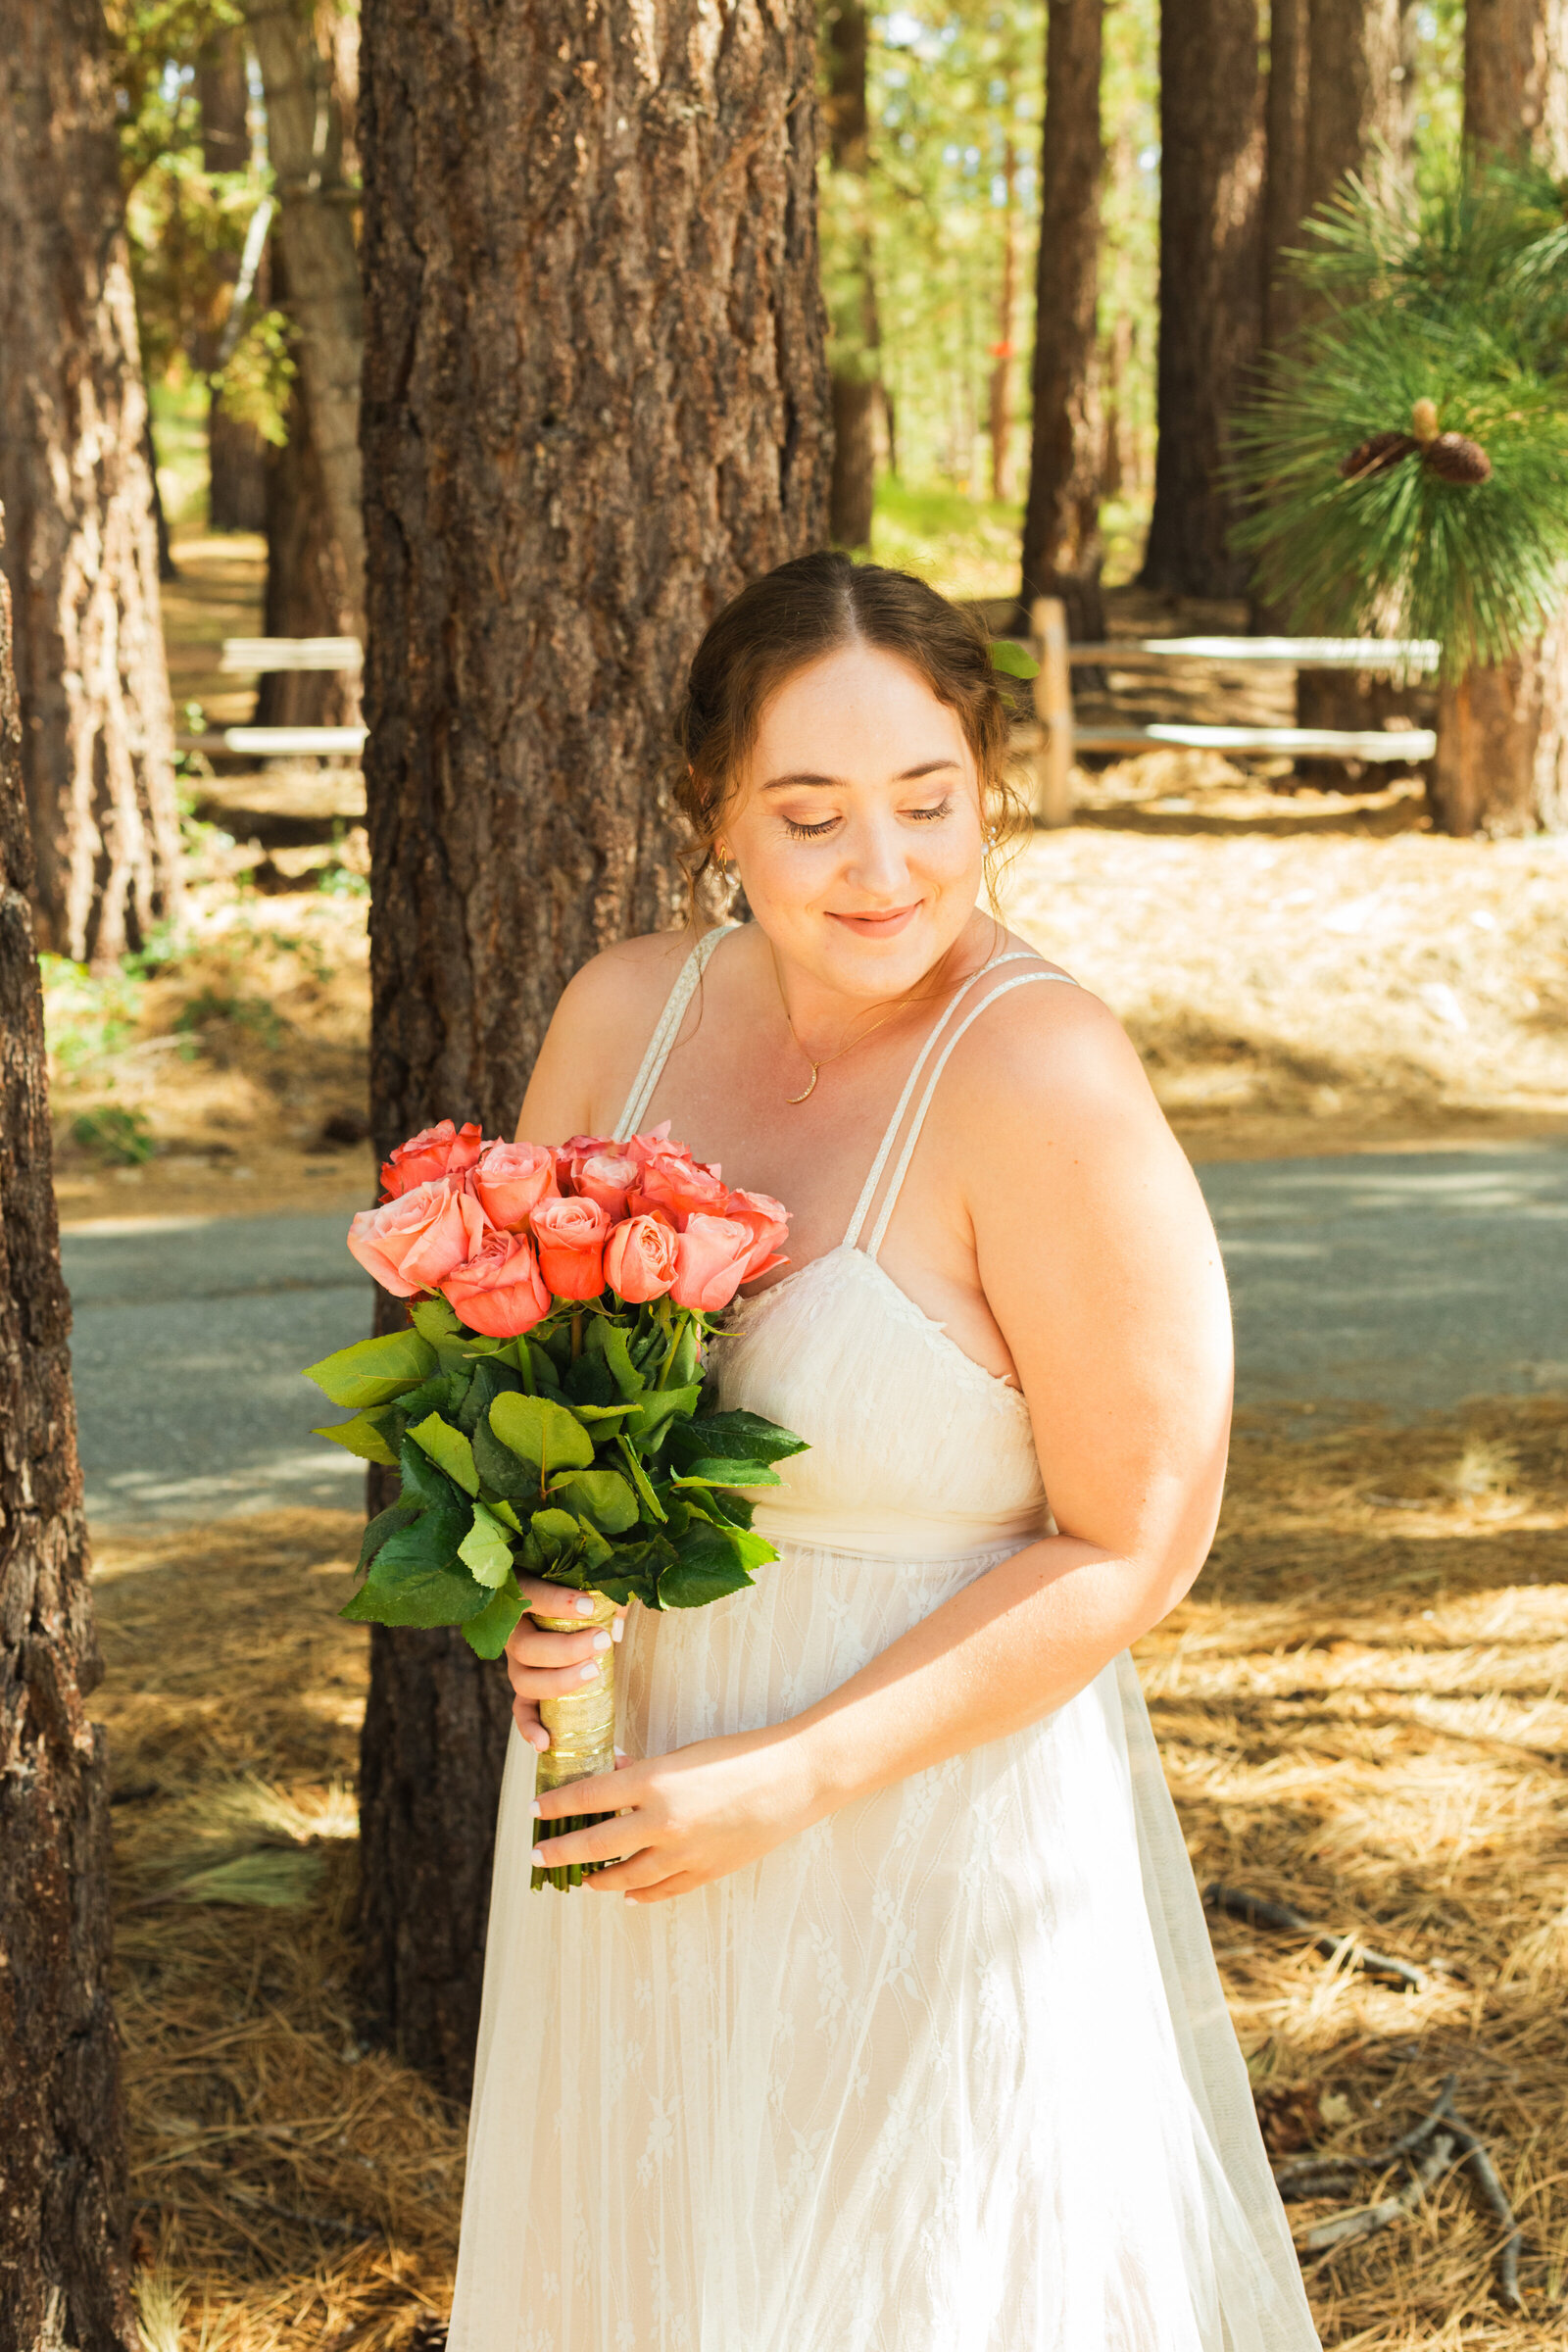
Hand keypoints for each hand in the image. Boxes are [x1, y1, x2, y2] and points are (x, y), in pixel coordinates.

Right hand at [502, 1576, 628, 1755]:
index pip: (531, 1595)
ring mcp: (517, 1662)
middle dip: (566, 1649)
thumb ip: (605, 1587)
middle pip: (527, 1647)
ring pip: (524, 1680)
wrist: (569, 1610)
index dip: (557, 1603)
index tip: (589, 1608)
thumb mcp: (591, 1582)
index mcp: (523, 1594)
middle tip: (603, 1642)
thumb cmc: (581, 1590)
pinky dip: (530, 1728)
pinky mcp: (526, 1687)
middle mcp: (514, 1631)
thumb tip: (624, 1605)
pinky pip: (521, 1710)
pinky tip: (545, 1743)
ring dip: (558, 1682)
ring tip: (594, 1672)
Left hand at [531, 1726, 818, 1902]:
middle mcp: (663, 1822)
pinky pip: (663, 1890)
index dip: (558, 1806)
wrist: (795, 1777)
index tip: (535, 1812)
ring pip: (627, 1877)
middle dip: (562, 1851)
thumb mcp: (686, 1752)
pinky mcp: (706, 1871)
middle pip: (597, 1844)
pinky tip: (627, 1896)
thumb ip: (646, 1770)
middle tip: (539, 1856)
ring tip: (583, 1880)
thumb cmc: (740, 1754)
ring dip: (599, 1879)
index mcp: (654, 1783)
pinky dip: (641, 1895)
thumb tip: (616, 1773)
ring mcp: (685, 1852)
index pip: (589, 1798)